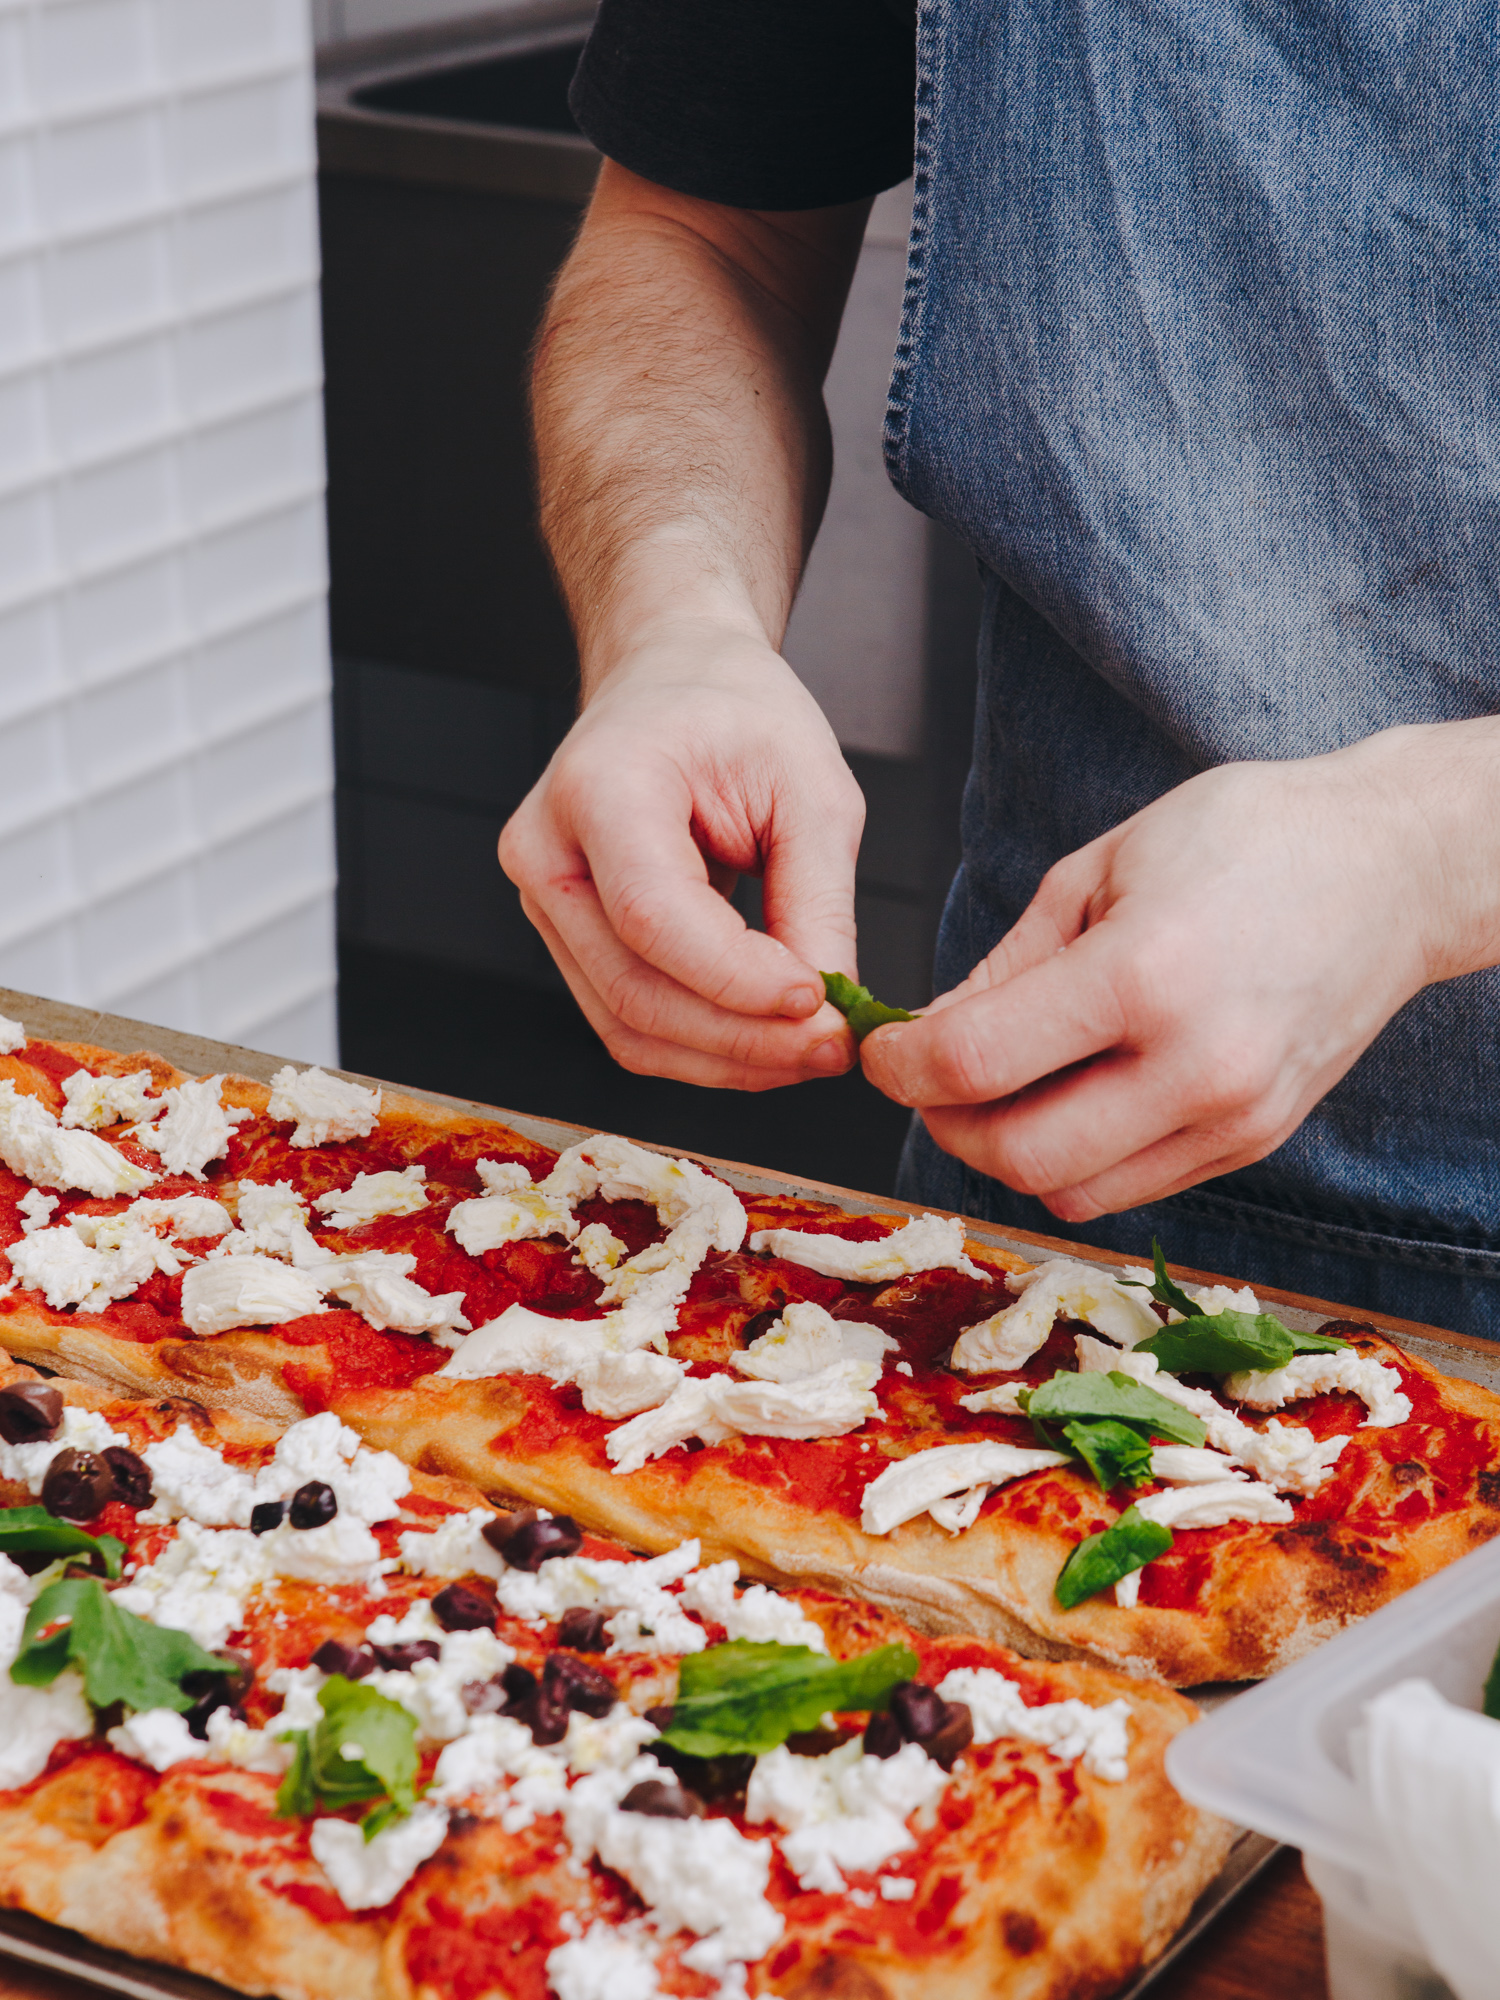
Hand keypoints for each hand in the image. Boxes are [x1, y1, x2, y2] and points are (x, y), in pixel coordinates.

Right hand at [499, 620, 862, 1089]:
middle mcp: (548, 850)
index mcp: (601, 785)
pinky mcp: (567, 938)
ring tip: (808, 1050)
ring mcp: (546, 900)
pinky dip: (701, 1046)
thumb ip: (817, 902)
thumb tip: (825, 1013)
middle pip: (634, 990)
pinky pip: (627, 1019)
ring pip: (626, 1025)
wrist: (675, 682)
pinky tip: (764, 1040)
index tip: (820, 1002)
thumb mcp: (811, 788)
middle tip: (832, 1047)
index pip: (654, 916)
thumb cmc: (737, 714)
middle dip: (743, 1040)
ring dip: (725, 1060)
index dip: (737, 980)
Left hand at [860, 723, 1499, 1218]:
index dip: (901, 1066)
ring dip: (1008, 1154)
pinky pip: (1131, 1186)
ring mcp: (1233, 1118)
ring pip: (1071, 1194)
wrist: (1393, 869)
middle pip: (1017, 1156)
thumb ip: (1005, 966)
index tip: (880, 1049)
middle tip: (925, 1080)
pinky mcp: (1254, 1143)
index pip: (977, 1063)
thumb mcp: (1099, 868)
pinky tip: (1068, 1097)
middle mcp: (1196, 1065)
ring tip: (994, 1091)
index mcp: (1144, 973)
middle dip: (944, 1124)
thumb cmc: (1248, 840)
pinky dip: (1077, 1159)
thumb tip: (927, 1037)